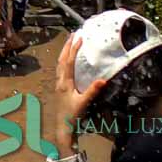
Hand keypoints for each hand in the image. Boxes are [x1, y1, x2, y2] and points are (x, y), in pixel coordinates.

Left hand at [50, 32, 106, 148]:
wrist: (63, 126)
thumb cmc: (72, 115)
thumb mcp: (84, 103)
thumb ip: (92, 91)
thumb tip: (103, 80)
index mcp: (64, 82)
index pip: (68, 62)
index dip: (73, 49)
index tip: (79, 38)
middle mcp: (59, 81)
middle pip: (61, 59)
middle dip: (67, 46)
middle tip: (73, 34)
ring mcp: (58, 83)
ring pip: (59, 63)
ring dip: (64, 52)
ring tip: (70, 42)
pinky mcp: (60, 87)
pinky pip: (60, 69)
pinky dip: (64, 61)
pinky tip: (68, 61)